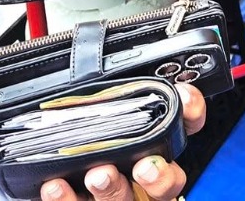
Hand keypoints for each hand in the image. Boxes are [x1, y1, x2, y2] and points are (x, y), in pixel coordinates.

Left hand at [39, 84, 205, 200]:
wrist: (55, 180)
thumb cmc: (82, 132)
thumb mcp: (101, 103)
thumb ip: (108, 91)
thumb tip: (95, 59)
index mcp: (154, 143)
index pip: (184, 126)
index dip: (189, 111)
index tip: (182, 97)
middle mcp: (141, 174)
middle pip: (167, 179)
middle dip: (159, 175)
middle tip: (145, 166)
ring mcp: (118, 195)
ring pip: (127, 199)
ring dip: (114, 188)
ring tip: (98, 175)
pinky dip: (66, 198)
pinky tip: (55, 185)